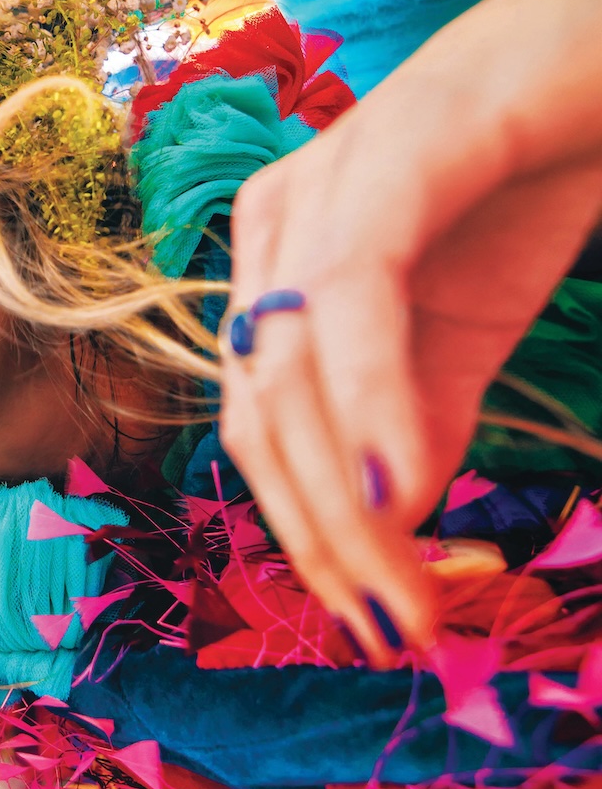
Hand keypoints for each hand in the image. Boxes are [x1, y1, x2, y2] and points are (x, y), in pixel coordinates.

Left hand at [219, 0, 601, 663]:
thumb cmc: (529, 182)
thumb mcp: (462, 334)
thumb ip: (414, 422)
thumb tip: (386, 529)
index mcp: (273, 275)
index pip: (259, 432)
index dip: (304, 534)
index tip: (370, 619)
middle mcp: (268, 234)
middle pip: (258, 419)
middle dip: (318, 540)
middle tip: (393, 631)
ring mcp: (313, 189)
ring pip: (287, 377)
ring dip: (342, 503)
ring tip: (405, 596)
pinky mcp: (381, 157)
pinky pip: (349, 302)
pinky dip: (370, 404)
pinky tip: (402, 490)